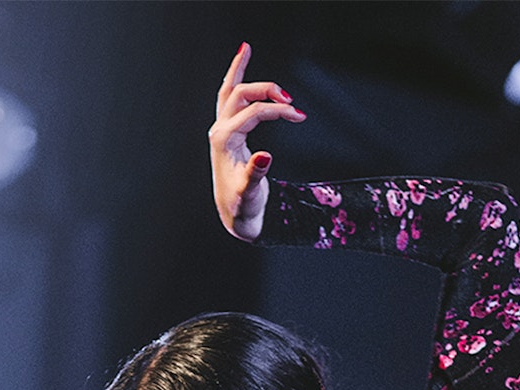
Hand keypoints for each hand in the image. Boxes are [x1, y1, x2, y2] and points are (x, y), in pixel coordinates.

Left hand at [209, 42, 305, 241]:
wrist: (235, 213)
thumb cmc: (243, 204)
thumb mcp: (250, 193)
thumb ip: (255, 175)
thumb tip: (266, 156)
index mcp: (224, 141)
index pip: (253, 112)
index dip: (277, 110)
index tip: (300, 116)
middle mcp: (219, 130)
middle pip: (240, 94)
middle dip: (268, 91)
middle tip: (292, 102)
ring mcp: (222, 128)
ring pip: (228, 90)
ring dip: (238, 69)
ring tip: (246, 48)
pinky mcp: (228, 130)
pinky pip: (229, 97)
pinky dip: (235, 77)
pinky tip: (241, 60)